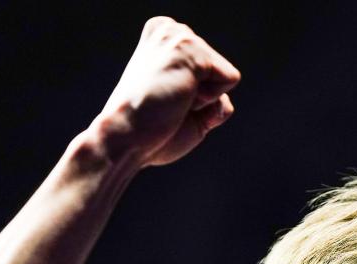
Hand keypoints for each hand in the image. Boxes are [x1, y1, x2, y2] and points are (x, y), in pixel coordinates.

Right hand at [95, 17, 239, 166]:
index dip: (196, 95)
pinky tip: (180, 99)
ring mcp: (180, 37)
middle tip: (167, 105)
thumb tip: (225, 104)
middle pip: (217, 70)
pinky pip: (230, 78)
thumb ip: (210, 103)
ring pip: (224, 75)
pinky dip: (211, 99)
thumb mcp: (185, 113)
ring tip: (172, 101)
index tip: (164, 100)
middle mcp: (169, 30)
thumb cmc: (150, 133)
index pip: (207, 68)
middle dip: (201, 97)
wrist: (126, 139)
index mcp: (161, 39)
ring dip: (205, 99)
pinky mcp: (191, 49)